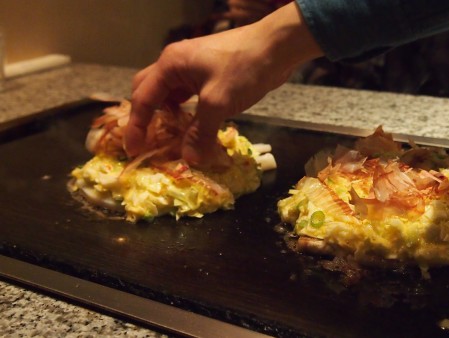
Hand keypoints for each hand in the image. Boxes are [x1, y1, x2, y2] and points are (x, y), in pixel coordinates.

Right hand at [125, 2, 321, 168]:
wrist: (276, 47)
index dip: (136, 127)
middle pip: (149, 92)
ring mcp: (192, 66)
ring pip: (170, 94)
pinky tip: (194, 126)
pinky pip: (188, 94)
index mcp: (170, 65)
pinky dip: (187, 111)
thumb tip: (189, 160)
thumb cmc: (244, 69)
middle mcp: (176, 63)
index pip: (143, 99)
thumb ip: (200, 132)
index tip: (134, 150)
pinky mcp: (208, 72)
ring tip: (171, 138)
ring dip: (168, 115)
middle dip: (146, 117)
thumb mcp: (218, 103)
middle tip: (150, 142)